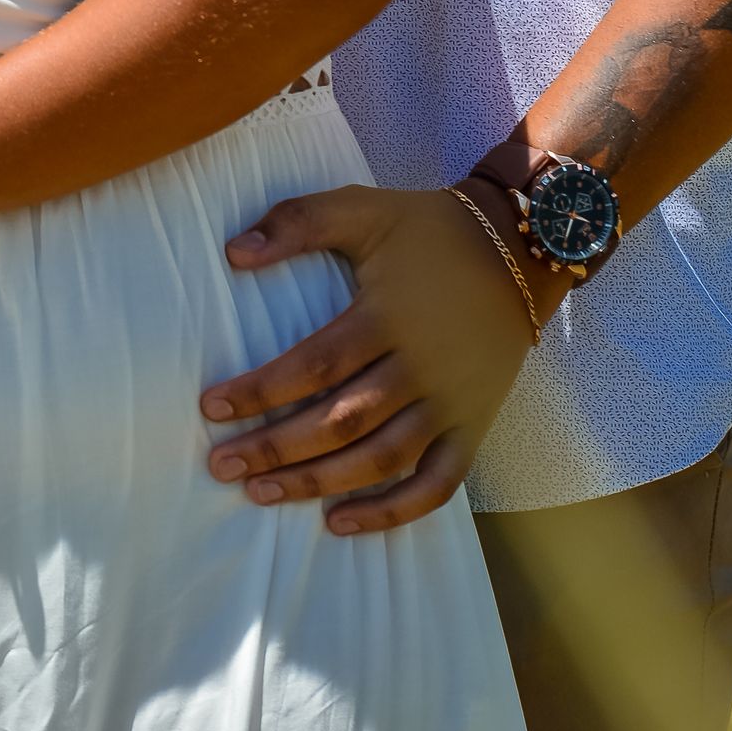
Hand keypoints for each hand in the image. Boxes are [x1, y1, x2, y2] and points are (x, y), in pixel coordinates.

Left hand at [200, 181, 556, 533]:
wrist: (521, 250)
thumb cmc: (429, 229)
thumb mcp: (364, 208)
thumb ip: (299, 221)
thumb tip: (234, 252)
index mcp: (388, 315)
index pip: (315, 364)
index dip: (261, 390)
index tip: (210, 407)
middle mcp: (420, 367)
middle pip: (341, 421)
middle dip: (276, 448)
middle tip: (221, 466)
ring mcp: (451, 404)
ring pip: (380, 460)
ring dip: (318, 483)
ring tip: (261, 495)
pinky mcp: (474, 428)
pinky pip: (436, 486)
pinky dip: (392, 513)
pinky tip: (340, 522)